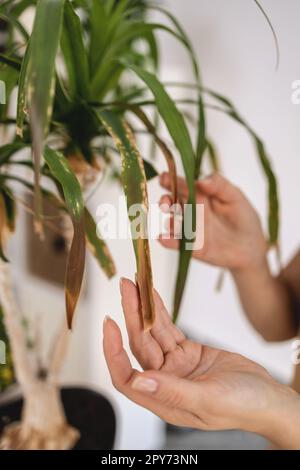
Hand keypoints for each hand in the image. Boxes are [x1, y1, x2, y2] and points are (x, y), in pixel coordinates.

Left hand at [103, 278, 298, 443]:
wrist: (266, 396)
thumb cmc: (242, 406)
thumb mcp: (208, 400)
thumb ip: (172, 391)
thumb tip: (137, 381)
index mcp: (163, 399)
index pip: (126, 377)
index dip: (113, 352)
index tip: (109, 324)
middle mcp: (164, 380)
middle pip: (139, 345)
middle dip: (130, 314)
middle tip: (125, 286)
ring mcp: (175, 364)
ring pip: (153, 332)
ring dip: (143, 307)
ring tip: (135, 282)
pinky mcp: (187, 351)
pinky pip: (168, 327)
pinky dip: (160, 310)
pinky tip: (152, 294)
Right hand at [158, 172, 267, 271]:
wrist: (251, 247)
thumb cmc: (244, 218)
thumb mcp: (235, 197)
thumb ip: (220, 186)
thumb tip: (201, 180)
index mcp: (200, 195)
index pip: (183, 185)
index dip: (172, 181)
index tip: (163, 178)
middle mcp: (191, 211)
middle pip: (172, 202)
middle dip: (165, 200)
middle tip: (166, 203)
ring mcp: (190, 229)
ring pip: (171, 222)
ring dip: (167, 220)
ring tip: (172, 221)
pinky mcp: (191, 246)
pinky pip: (176, 243)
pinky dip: (167, 240)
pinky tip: (163, 238)